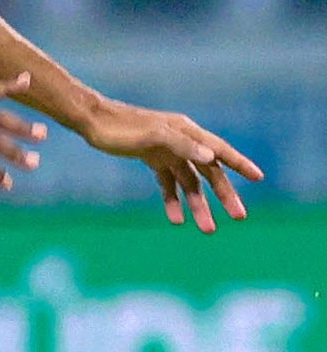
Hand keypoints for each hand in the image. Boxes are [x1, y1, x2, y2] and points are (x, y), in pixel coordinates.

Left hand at [82, 98, 262, 233]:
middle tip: (238, 217)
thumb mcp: (153, 135)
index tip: (258, 177)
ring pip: (190, 182)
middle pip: (209, 172)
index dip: (240, 164)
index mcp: (187, 131)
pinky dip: (173, 200)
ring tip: (207, 230)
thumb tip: (210, 157)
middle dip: (224, 195)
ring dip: (199, 205)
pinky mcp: (152, 158)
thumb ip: (183, 145)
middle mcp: (182, 141)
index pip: (220, 150)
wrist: (93, 121)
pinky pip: (168, 183)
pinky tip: (176, 219)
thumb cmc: (122, 127)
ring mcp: (167, 151)